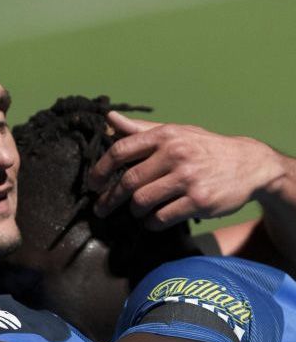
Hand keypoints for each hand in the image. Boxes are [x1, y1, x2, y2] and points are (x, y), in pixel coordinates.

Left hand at [88, 111, 282, 228]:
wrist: (249, 164)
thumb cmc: (203, 147)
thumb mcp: (175, 132)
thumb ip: (140, 129)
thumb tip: (109, 118)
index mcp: (165, 136)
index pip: (121, 150)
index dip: (100, 169)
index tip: (92, 183)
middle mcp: (175, 155)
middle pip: (128, 182)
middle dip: (110, 198)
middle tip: (102, 208)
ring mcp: (188, 179)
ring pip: (142, 202)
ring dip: (134, 212)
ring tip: (136, 212)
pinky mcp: (198, 201)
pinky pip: (161, 218)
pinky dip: (151, 223)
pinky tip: (152, 221)